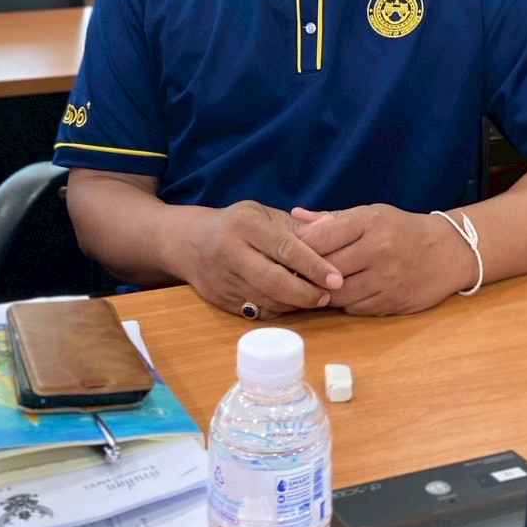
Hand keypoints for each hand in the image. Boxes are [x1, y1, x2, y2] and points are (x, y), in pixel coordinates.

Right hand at [182, 201, 343, 318]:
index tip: (336, 278)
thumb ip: (296, 225)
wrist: (190, 242)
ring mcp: (223, 280)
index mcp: (245, 225)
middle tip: (328, 295)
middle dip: (306, 293)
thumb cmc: (235, 224)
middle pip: (275, 281)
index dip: (314, 265)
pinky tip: (292, 304)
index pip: (286, 248)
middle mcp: (231, 253)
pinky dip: (278, 311)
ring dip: (295, 304)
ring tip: (316, 299)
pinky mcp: (221, 301)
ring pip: (267, 301)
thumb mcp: (262, 214)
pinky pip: (256, 312)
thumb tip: (332, 227)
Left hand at [290, 205, 475, 314]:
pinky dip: (346, 303)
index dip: (300, 248)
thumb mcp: (371, 214)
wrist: (448, 251)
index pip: (321, 238)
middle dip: (308, 274)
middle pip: (326, 269)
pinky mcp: (393, 302)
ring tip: (318, 286)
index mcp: (371, 222)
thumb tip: (296, 217)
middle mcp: (379, 250)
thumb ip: (332, 219)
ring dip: (325, 293)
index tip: (288, 253)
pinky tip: (345, 294)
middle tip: (295, 275)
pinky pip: (356, 308)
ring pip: (338, 294)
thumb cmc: (403, 229)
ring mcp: (387, 279)